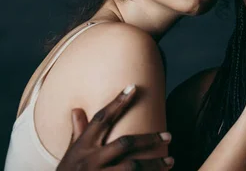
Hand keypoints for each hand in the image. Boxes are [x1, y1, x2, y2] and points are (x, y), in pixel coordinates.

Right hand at [57, 85, 173, 170]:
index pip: (101, 119)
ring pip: (132, 167)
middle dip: (148, 139)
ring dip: (154, 164)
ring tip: (170, 160)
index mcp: (82, 147)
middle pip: (124, 143)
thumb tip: (76, 109)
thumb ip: (78, 132)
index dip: (117, 102)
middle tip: (169, 135)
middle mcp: (90, 160)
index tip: (133, 87)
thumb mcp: (70, 154)